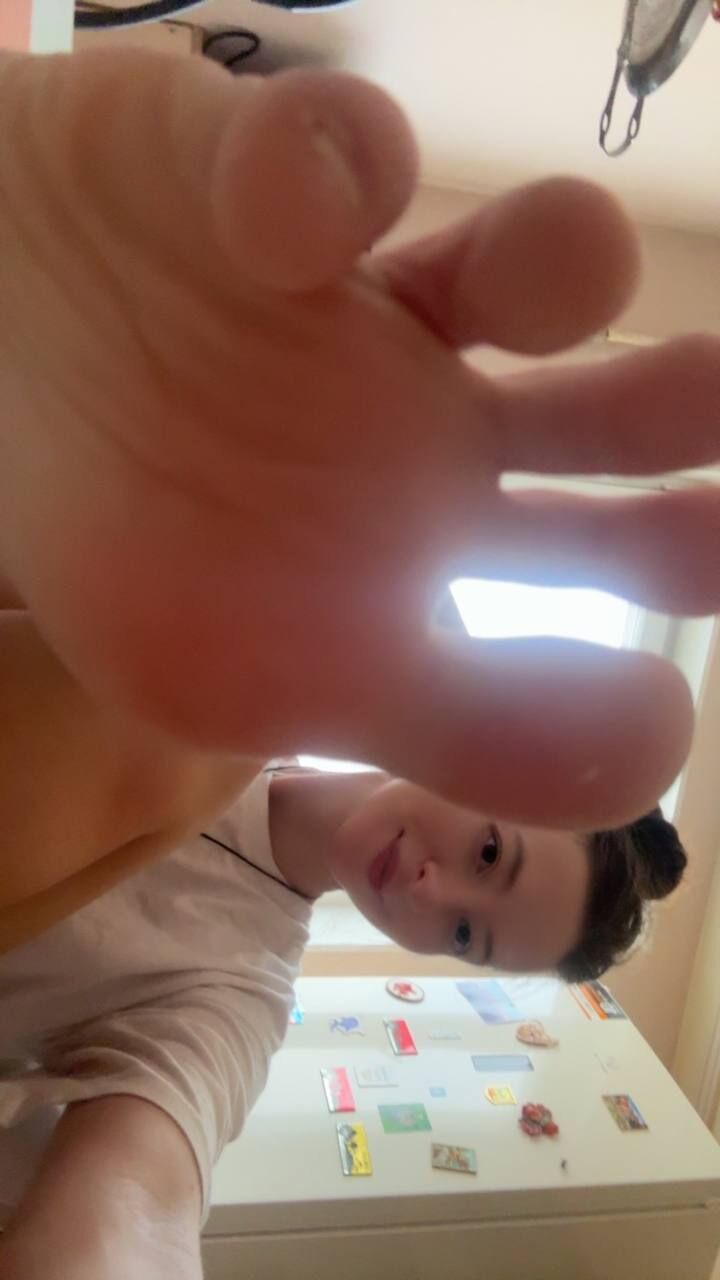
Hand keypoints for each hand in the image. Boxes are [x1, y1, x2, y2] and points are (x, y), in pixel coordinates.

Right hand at [0, 50, 716, 828]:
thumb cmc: (118, 544)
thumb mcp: (255, 680)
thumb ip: (455, 727)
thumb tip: (657, 746)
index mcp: (416, 555)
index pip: (573, 582)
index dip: (642, 596)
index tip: (659, 679)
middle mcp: (420, 430)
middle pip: (594, 421)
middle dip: (665, 415)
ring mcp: (361, 306)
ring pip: (518, 267)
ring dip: (560, 258)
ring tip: (569, 275)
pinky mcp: (270, 179)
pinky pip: (320, 159)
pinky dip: (312, 178)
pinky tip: (282, 232)